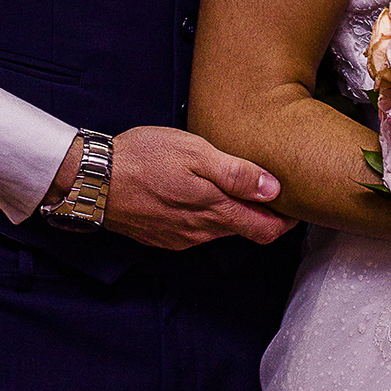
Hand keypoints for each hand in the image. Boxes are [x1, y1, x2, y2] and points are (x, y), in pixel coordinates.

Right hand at [101, 127, 295, 250]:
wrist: (93, 181)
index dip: (287, 219)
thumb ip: (236, 173)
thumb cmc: (143, 157)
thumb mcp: (194, 152)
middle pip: (248, 232)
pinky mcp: (164, 238)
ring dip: (237, 216)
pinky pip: (198, 233)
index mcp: (215, 210)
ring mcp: (182, 238)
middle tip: (280, 196)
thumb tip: (274, 190)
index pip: (266, 229)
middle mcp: (202, 231)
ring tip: (242, 189)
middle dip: (267, 218)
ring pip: (223, 232)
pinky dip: (211, 218)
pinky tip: (205, 197)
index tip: (297, 203)